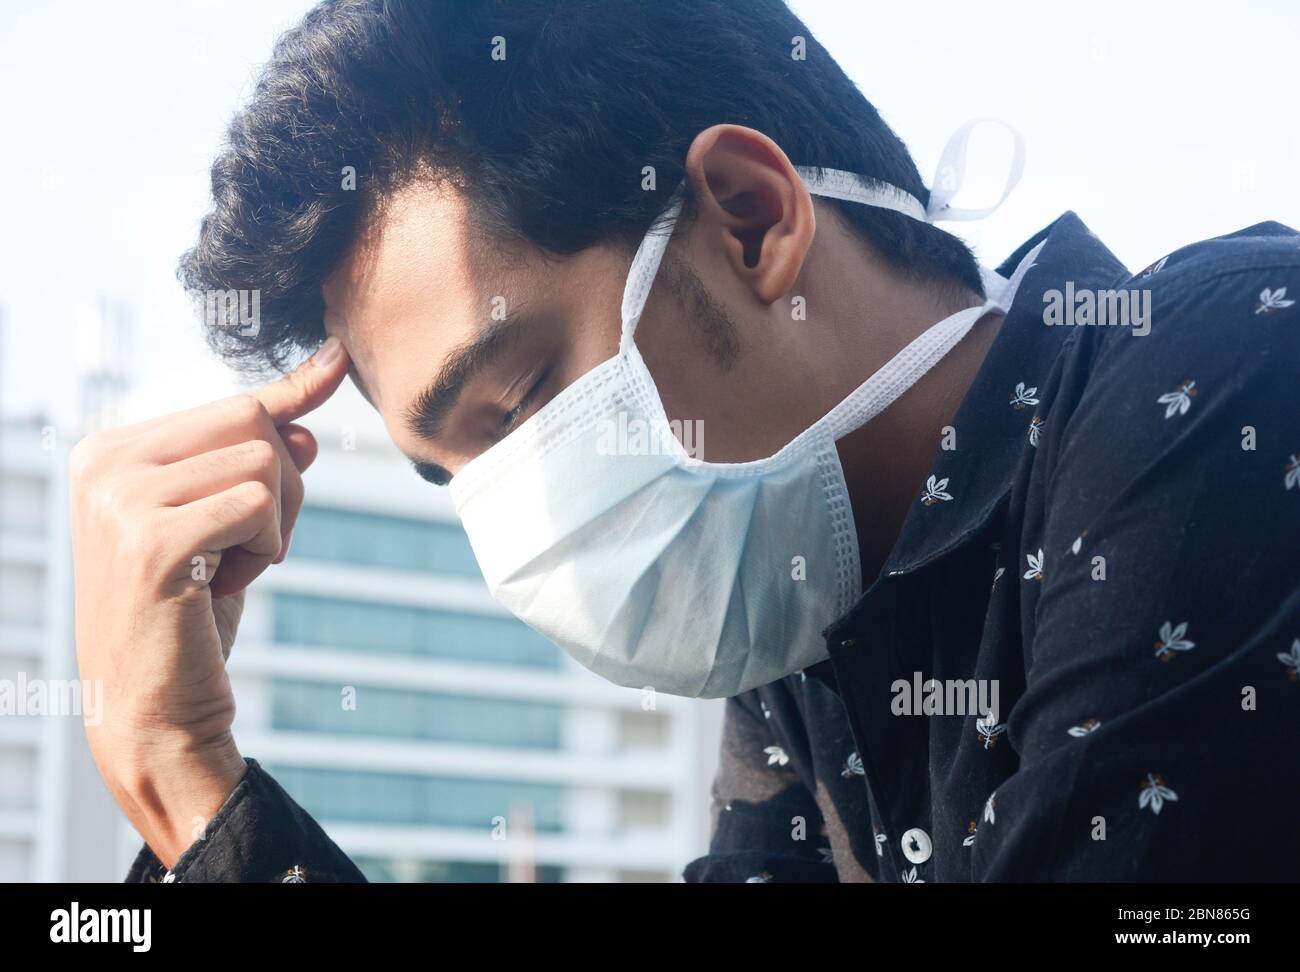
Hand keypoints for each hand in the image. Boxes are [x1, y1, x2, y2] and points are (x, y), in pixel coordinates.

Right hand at [70, 336, 348, 867]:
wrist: (156, 711)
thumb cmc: (192, 615)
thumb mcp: (227, 525)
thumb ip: (259, 463)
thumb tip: (312, 409)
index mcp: (110, 450)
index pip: (233, 404)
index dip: (289, 409)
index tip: (335, 362)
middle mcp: (104, 463)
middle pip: (255, 422)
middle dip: (285, 487)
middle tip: (248, 549)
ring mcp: (121, 499)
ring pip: (265, 463)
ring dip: (274, 527)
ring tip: (226, 571)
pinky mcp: (151, 540)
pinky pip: (259, 505)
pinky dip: (265, 550)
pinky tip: (222, 588)